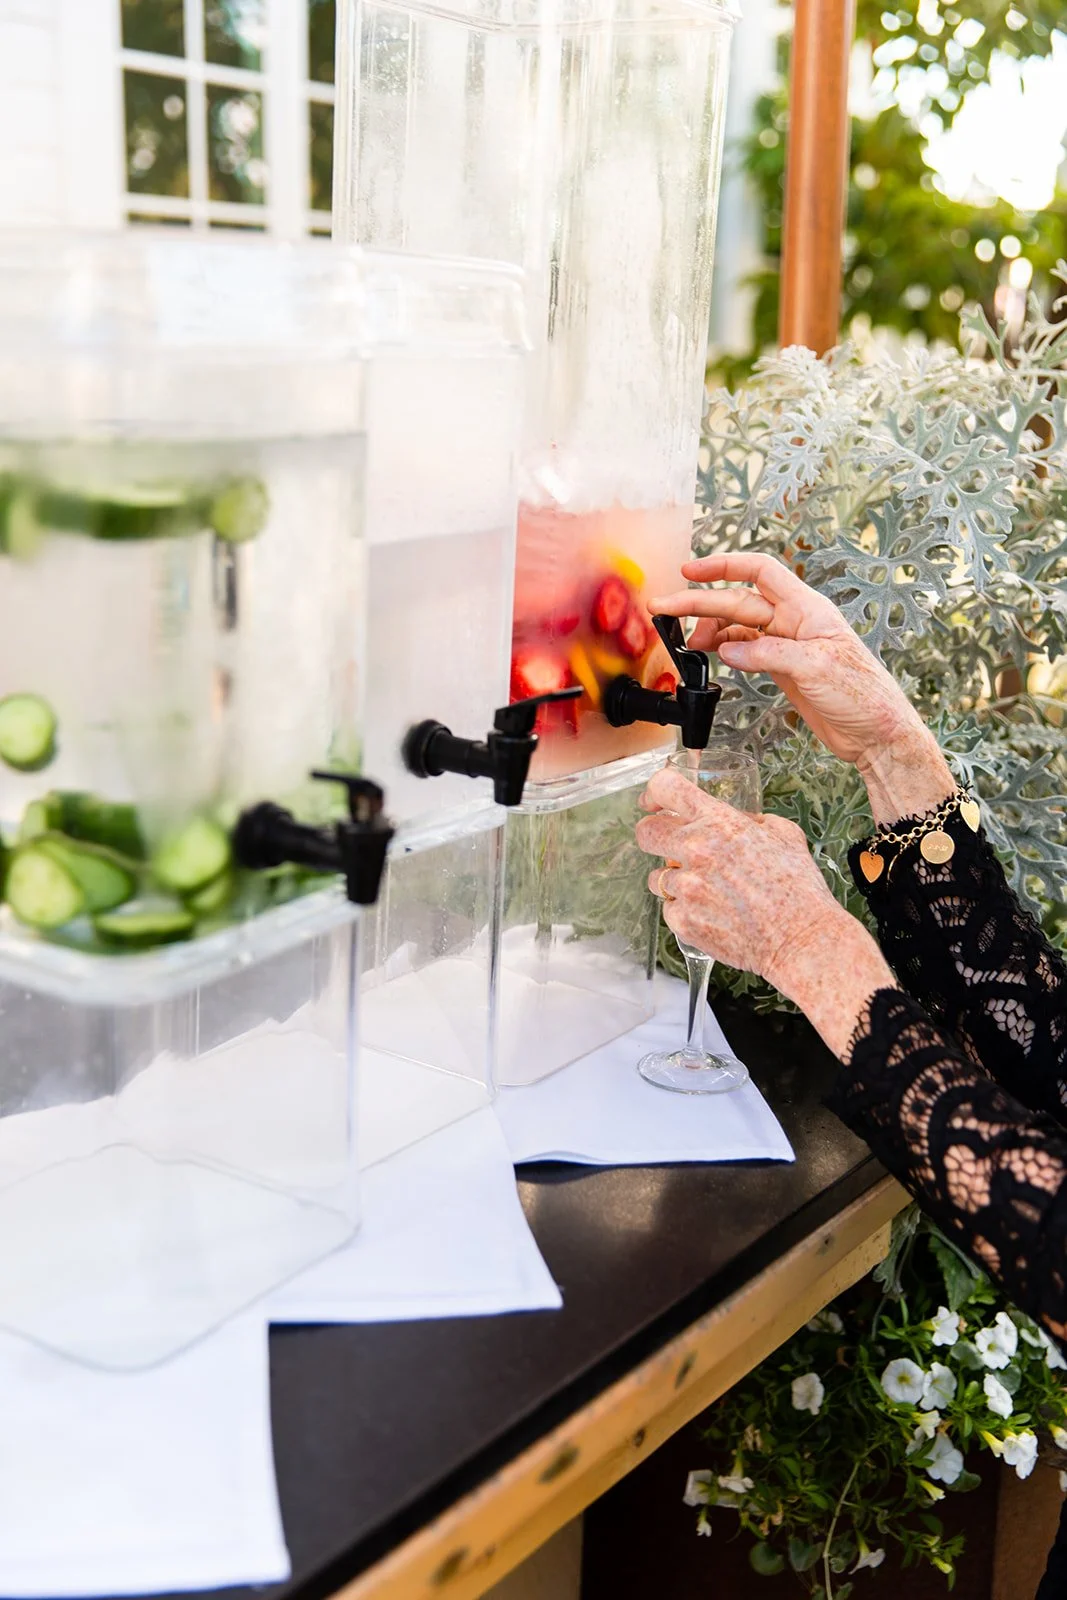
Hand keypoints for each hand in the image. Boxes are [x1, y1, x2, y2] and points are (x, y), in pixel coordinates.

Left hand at [636, 767, 895, 1057]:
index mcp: (720, 823)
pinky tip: (714, 914)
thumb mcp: (784, 834)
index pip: (667, 788)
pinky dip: (686, 911)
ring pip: (657, 877)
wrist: (801, 939)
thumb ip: (750, 820)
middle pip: (645, 832)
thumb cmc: (798, 890)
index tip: (653, 802)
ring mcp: (687, 887)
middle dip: (656, 838)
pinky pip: (670, 909)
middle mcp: (697, 850)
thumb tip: (734, 819)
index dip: (654, 793)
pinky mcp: (682, 920)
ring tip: (710, 893)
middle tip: (672, 849)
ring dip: (677, 881)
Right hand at [649, 553, 954, 822]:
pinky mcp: (782, 668)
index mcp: (808, 609)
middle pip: (738, 601)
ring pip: (737, 626)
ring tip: (685, 641)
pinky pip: (744, 650)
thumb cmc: (863, 695)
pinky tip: (709, 656)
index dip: (724, 565)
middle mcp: (795, 621)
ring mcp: (786, 644)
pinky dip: (723, 651)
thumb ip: (770, 655)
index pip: (760, 572)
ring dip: (709, 629)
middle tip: (664, 608)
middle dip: (699, 602)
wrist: (876, 734)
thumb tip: (728, 650)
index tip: (690, 570)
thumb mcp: (817, 668)